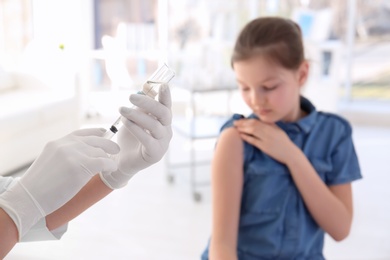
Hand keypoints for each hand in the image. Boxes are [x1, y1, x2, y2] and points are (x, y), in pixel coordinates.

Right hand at [0, 128, 118, 238]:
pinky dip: (111, 165)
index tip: (106, 136)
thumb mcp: (51, 161)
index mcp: (59, 142)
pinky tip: (111, 169)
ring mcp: (74, 154)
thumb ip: (66, 154)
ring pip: (101, 151)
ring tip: (111, 164)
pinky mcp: (81, 166)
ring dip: (109, 158)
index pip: (84, 132)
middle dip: (109, 144)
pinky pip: (104, 162)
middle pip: (97, 139)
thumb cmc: (39, 186)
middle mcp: (67, 144)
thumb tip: (85, 156)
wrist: (28, 198)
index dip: (98, 133)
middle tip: (116, 150)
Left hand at [100, 84, 172, 188]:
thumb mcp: (134, 118)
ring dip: (136, 115)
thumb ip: (140, 106)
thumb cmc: (129, 137)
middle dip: (147, 102)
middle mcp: (166, 131)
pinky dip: (136, 128)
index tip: (162, 84)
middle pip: (163, 113)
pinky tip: (126, 122)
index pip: (167, 105)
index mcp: (163, 121)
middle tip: (130, 96)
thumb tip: (143, 88)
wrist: (122, 159)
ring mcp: (163, 143)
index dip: (166, 95)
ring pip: (154, 125)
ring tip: (122, 110)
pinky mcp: (155, 154)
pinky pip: (147, 139)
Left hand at [233, 119, 295, 163]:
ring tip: (236, 128)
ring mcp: (267, 138)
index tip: (240, 120)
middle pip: (253, 124)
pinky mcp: (265, 146)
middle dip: (242, 123)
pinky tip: (241, 135)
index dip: (247, 120)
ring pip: (252, 131)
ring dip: (243, 129)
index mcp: (271, 127)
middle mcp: (269, 131)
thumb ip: (271, 125)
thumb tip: (262, 121)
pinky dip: (247, 137)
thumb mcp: (279, 131)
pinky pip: (254, 140)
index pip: (257, 121)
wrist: (290, 153)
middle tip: (235, 123)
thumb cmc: (284, 143)